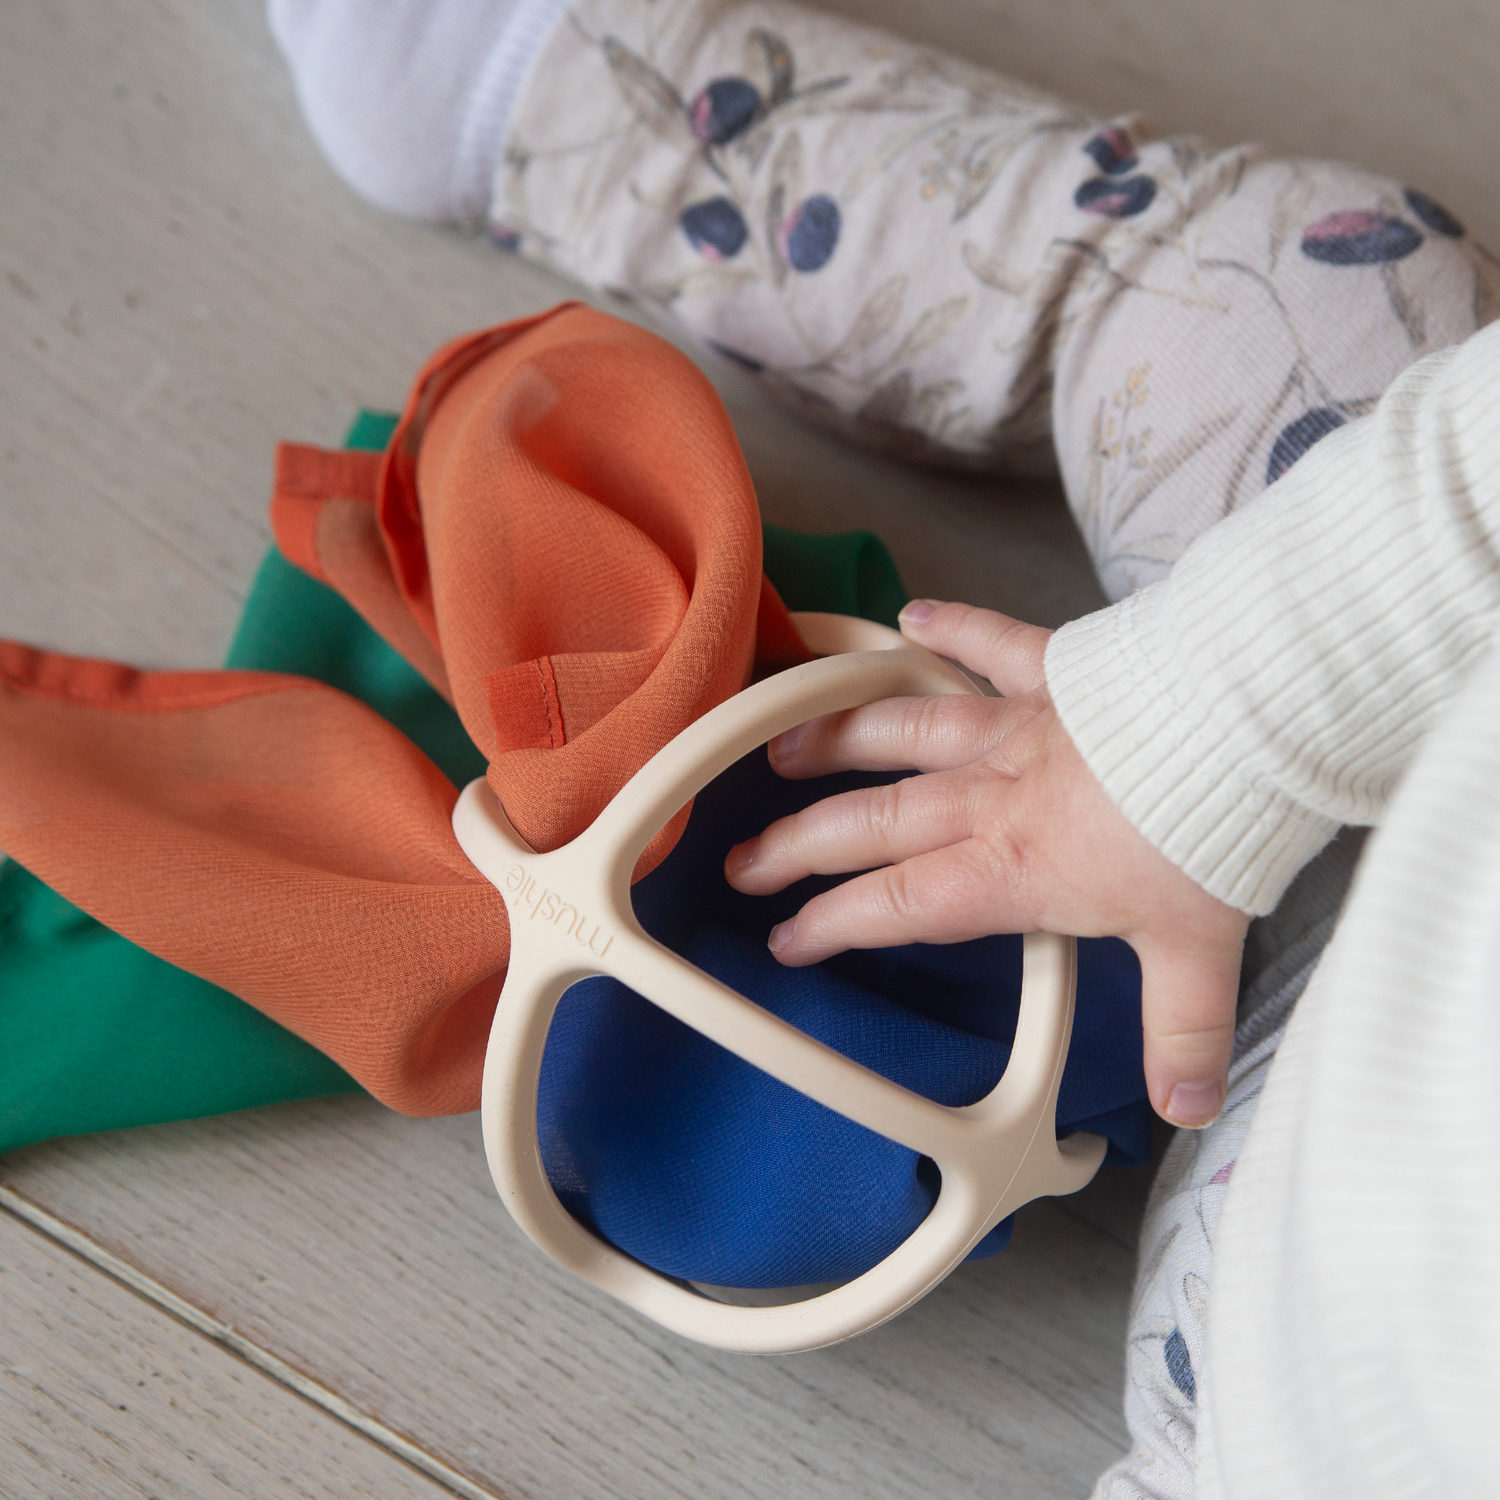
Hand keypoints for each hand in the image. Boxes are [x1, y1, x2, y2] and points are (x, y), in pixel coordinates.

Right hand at [724, 601, 1249, 1127]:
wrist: (1244, 724)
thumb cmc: (1210, 830)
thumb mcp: (1197, 948)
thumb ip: (1184, 1031)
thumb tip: (1188, 1109)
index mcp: (1011, 868)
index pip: (899, 904)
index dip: (833, 924)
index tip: (785, 940)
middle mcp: (992, 796)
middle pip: (872, 821)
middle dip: (799, 845)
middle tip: (744, 857)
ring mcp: (1017, 727)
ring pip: (902, 733)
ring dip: (838, 739)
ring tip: (784, 748)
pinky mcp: (1054, 673)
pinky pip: (990, 644)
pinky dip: (951, 628)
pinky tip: (911, 617)